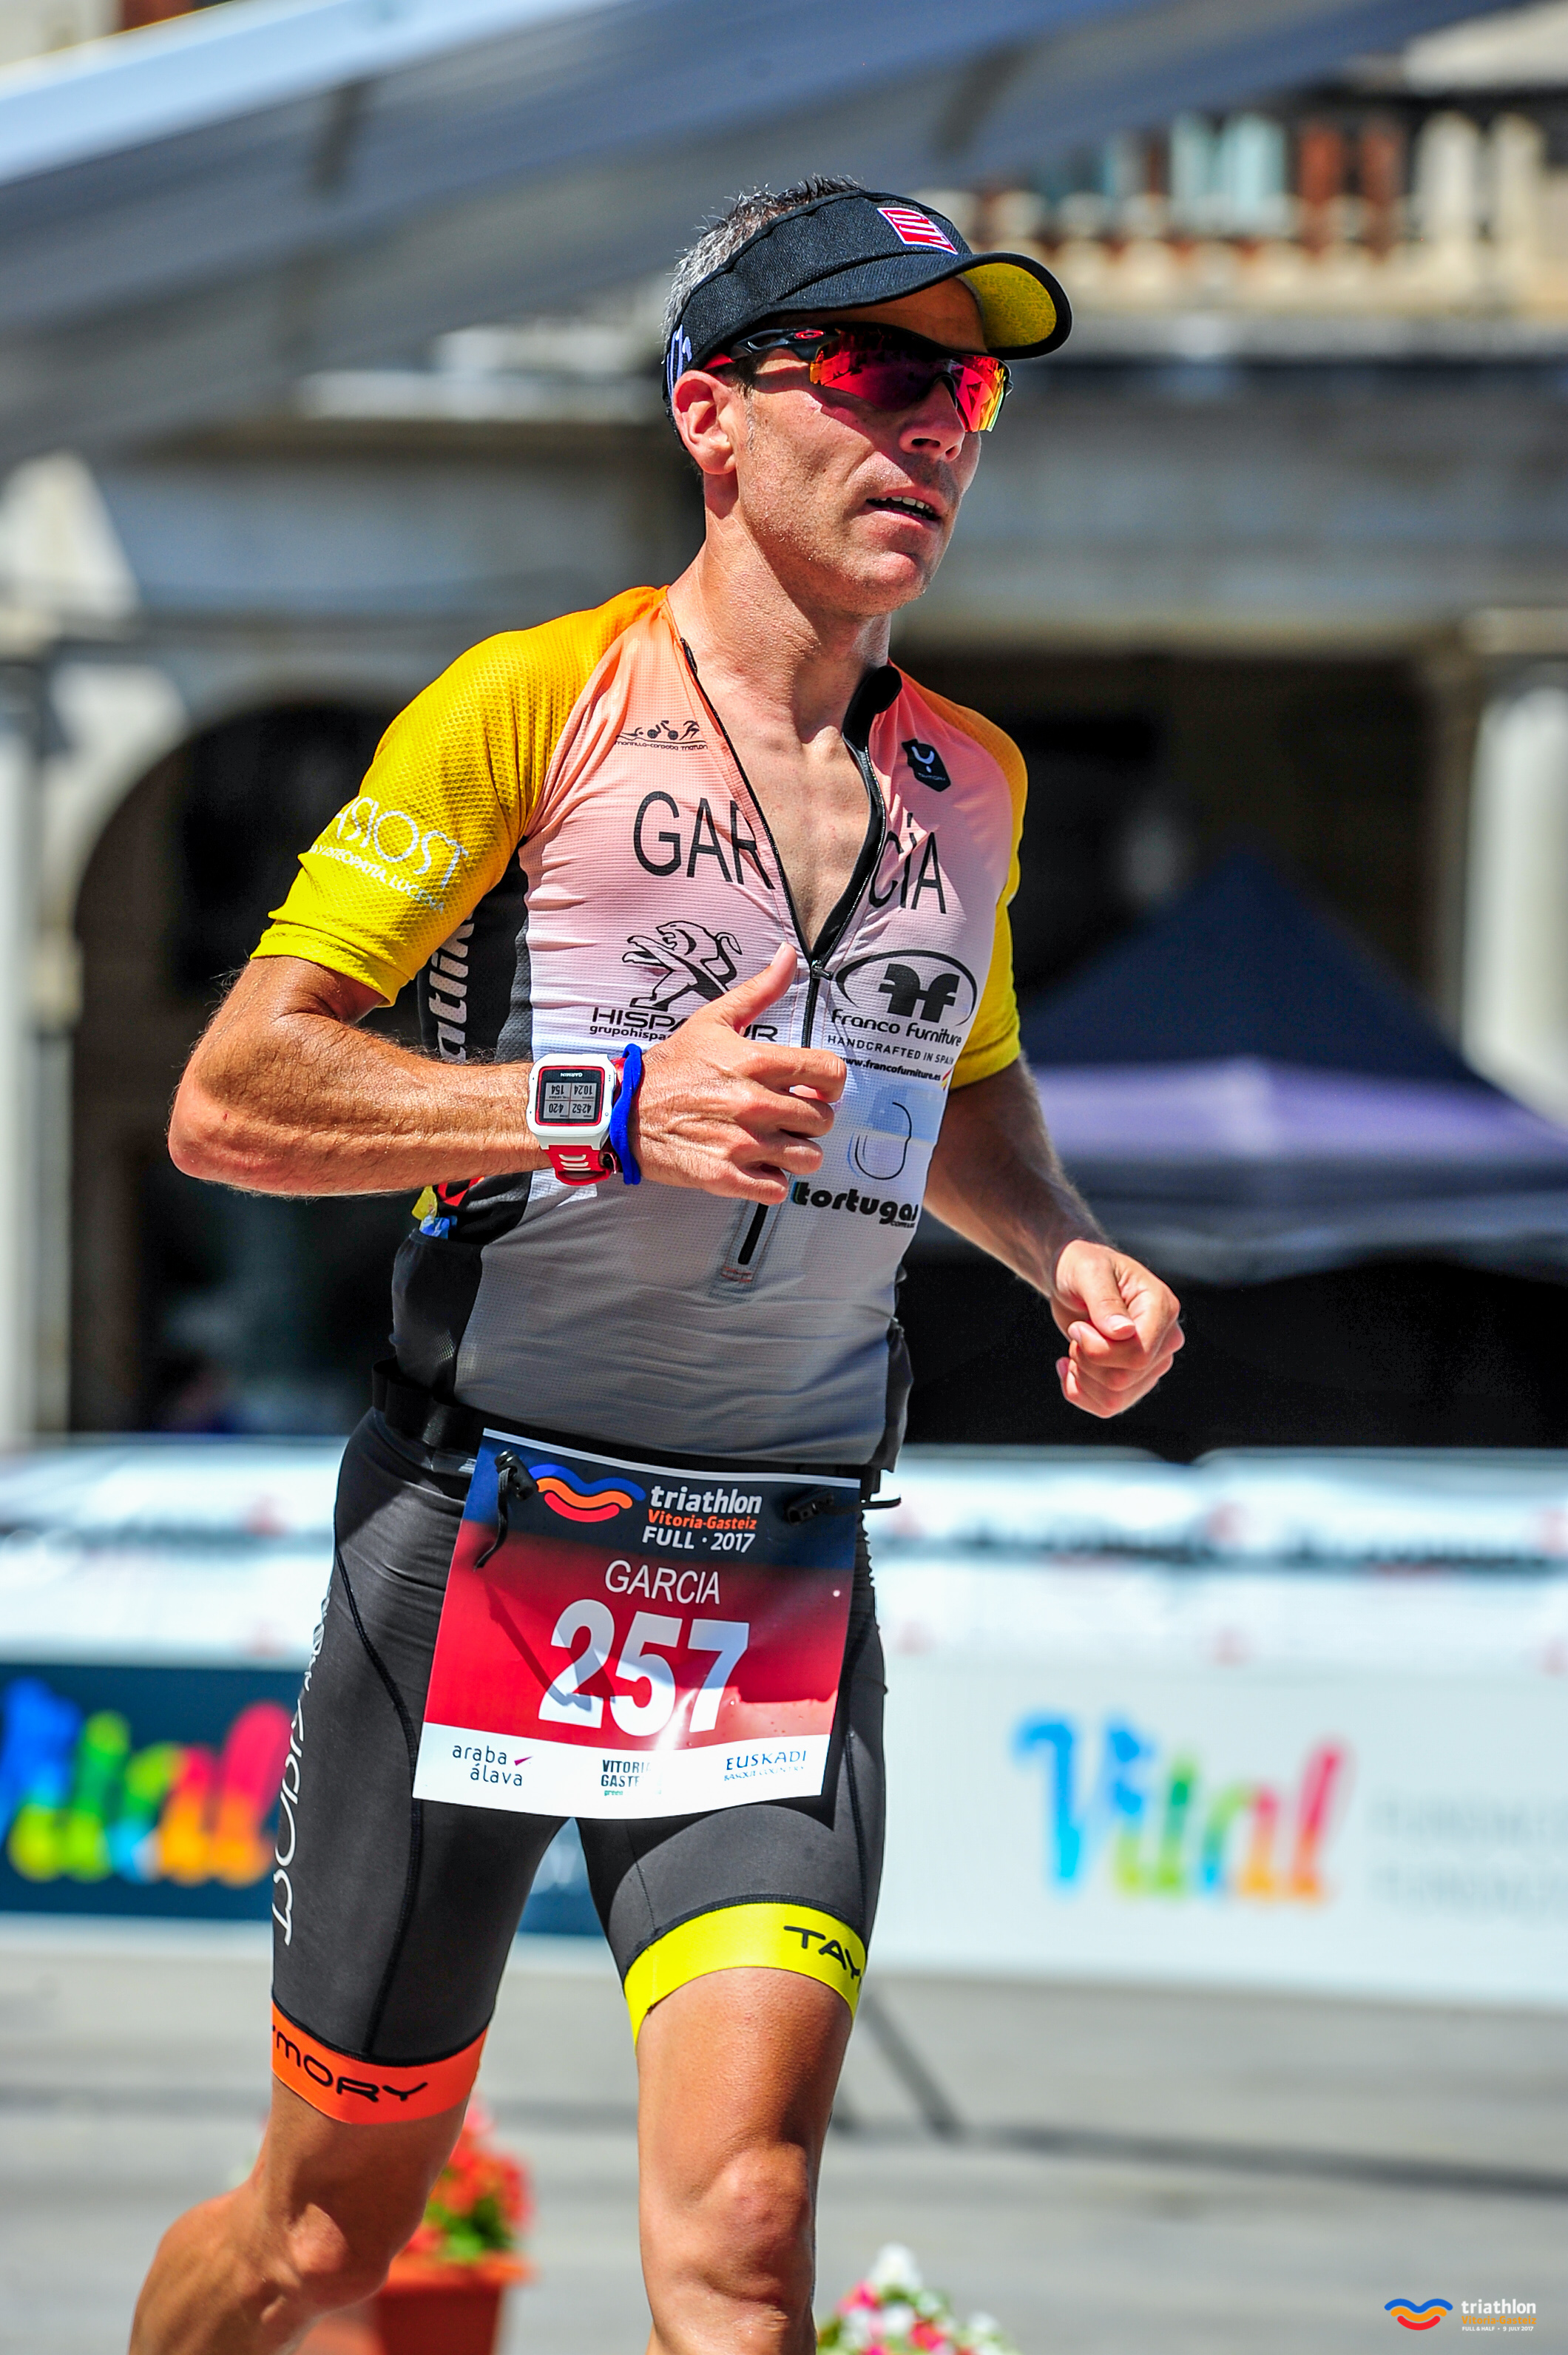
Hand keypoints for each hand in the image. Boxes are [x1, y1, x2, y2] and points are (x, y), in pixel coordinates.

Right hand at [633, 943, 844, 1202]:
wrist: (621, 1109)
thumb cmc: (669, 1067)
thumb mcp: (713, 1020)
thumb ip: (759, 991)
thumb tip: (788, 957)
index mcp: (756, 1062)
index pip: (830, 1074)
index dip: (829, 1083)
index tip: (815, 1088)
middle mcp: (754, 1103)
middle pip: (822, 1120)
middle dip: (809, 1118)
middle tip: (786, 1115)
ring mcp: (741, 1142)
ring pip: (807, 1157)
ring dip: (794, 1152)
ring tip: (773, 1143)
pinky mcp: (724, 1175)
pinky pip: (777, 1189)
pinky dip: (771, 1181)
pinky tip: (756, 1166)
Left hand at [1050, 1239, 1182, 1417]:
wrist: (1075, 1278)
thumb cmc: (1082, 1266)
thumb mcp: (1088, 1272)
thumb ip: (1105, 1301)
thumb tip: (1123, 1333)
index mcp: (1163, 1309)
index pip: (1140, 1355)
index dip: (1099, 1350)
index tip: (1078, 1327)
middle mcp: (1165, 1340)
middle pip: (1125, 1379)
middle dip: (1087, 1360)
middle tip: (1076, 1332)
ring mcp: (1152, 1362)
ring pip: (1116, 1398)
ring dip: (1082, 1377)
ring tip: (1074, 1348)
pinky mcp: (1133, 1378)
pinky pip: (1107, 1406)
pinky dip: (1079, 1392)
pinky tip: (1068, 1368)